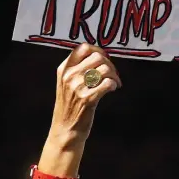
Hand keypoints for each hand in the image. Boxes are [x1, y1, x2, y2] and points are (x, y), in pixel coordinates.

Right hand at [38, 43, 121, 176]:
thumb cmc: (70, 106)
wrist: (65, 130)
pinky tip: (113, 89)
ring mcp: (77, 88)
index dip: (98, 50)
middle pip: (97, 56)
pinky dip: (114, 84)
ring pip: (104, 68)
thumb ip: (78, 69)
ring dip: (114, 75)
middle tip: (113, 74)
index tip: (105, 59)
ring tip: (114, 83)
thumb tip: (99, 55)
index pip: (83, 48)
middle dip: (110, 64)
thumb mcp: (67, 84)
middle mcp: (69, 76)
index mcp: (63, 69)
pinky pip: (107, 83)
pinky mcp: (87, 99)